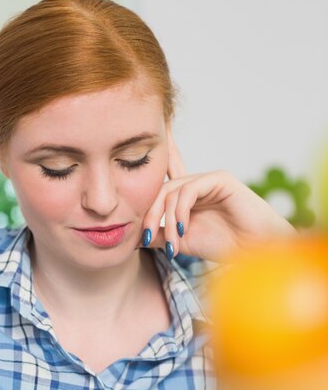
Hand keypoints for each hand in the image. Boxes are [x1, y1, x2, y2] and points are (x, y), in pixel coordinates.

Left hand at [141, 128, 295, 262]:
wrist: (254, 251)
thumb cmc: (224, 245)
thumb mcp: (182, 242)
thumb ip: (161, 235)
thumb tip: (135, 237)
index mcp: (188, 196)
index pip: (167, 175)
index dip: (154, 158)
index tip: (143, 138)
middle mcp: (196, 184)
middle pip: (160, 189)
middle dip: (150, 215)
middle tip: (147, 239)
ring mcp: (208, 179)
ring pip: (172, 191)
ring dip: (167, 220)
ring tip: (173, 244)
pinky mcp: (219, 179)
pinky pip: (189, 189)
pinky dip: (180, 210)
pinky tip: (183, 227)